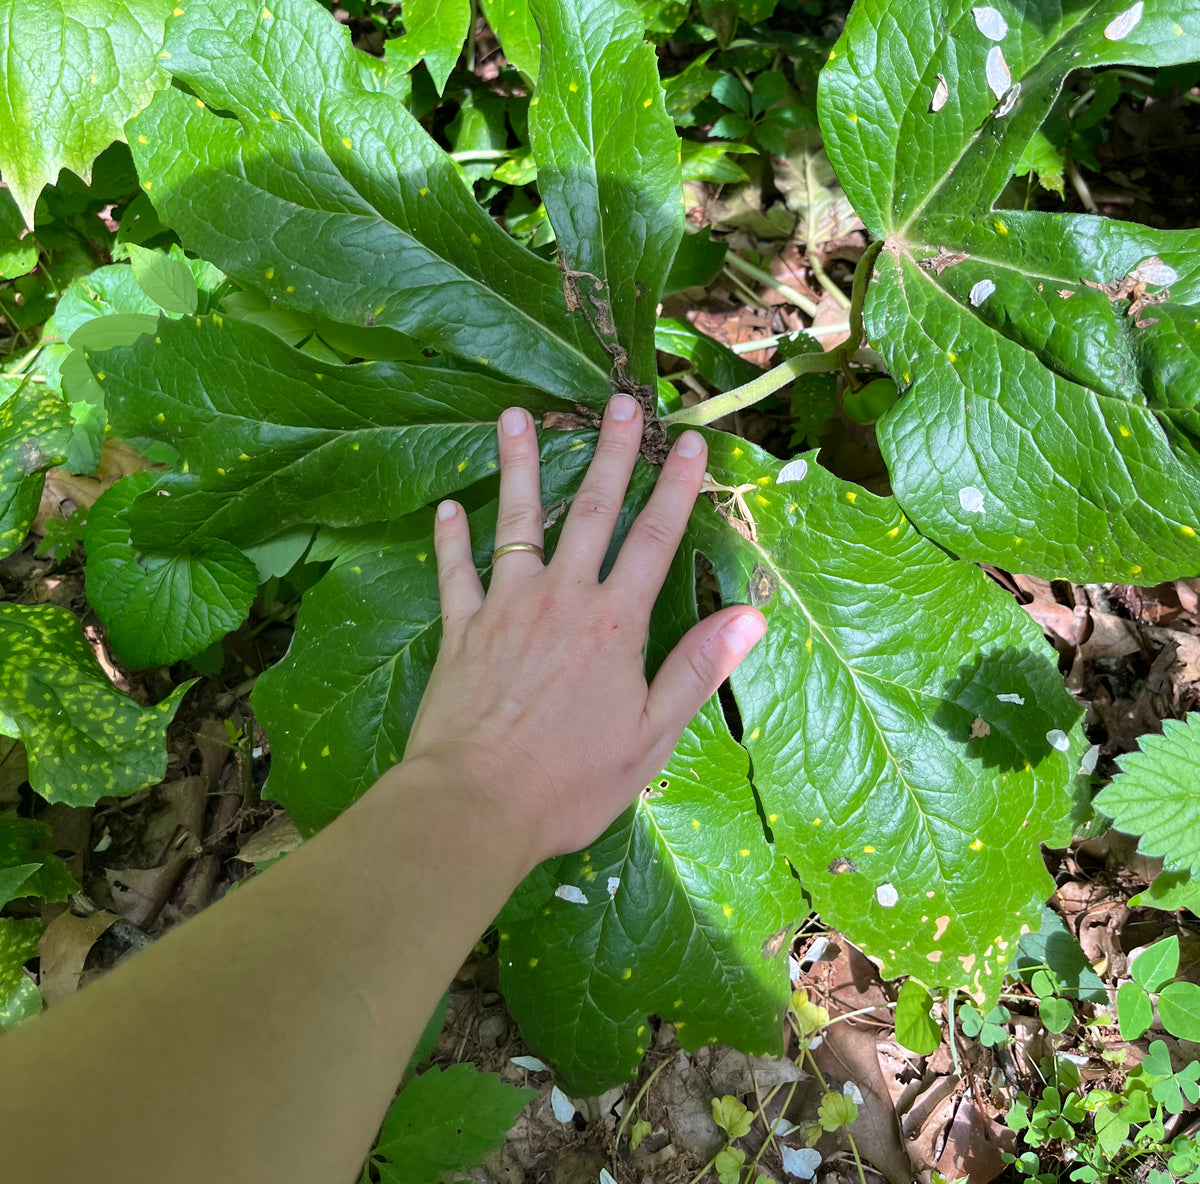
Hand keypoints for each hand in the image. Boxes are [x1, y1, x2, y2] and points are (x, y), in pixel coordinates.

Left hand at [404, 395, 766, 867]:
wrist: (475, 804)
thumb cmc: (572, 780)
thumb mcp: (652, 736)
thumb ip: (696, 669)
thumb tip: (750, 616)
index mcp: (614, 622)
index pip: (654, 539)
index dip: (674, 486)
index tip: (689, 439)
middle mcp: (561, 598)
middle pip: (590, 511)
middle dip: (609, 453)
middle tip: (618, 400)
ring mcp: (505, 607)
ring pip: (515, 521)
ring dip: (518, 465)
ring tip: (514, 414)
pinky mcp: (460, 629)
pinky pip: (456, 573)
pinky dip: (451, 540)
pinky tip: (446, 509)